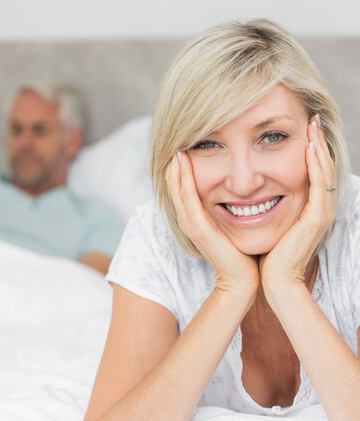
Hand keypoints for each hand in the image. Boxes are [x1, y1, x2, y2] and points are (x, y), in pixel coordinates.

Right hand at [166, 152, 259, 295]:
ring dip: (175, 167)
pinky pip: (186, 196)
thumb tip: (244, 190)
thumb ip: (231, 208)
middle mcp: (188, 219)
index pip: (183, 187)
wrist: (244, 280)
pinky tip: (183, 161)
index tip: (186, 145)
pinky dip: (182, 178)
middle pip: (175, 185)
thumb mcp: (234, 224)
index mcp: (195, 218)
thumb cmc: (244, 253)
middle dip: (175, 163)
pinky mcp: (198, 228)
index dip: (182, 168)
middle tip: (177, 140)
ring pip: (177, 188)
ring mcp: (191, 223)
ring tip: (176, 146)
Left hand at [259, 115, 335, 295]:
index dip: (311, 149)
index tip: (303, 128)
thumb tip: (254, 188)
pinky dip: (315, 164)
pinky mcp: (317, 218)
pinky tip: (310, 147)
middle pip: (324, 166)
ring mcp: (321, 213)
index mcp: (310, 208)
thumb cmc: (268, 254)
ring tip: (313, 125)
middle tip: (312, 117)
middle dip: (318, 141)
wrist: (274, 281)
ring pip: (325, 171)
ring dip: (319, 146)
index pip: (315, 172)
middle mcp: (320, 208)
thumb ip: (270, 204)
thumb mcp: (271, 222)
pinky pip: (320, 184)